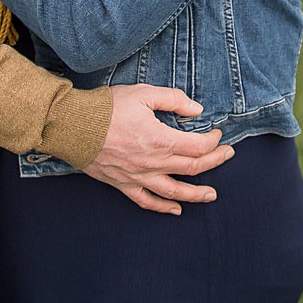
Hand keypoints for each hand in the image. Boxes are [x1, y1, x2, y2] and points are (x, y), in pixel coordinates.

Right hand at [83, 85, 233, 214]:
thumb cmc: (108, 107)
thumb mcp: (144, 93)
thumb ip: (174, 100)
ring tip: (211, 195)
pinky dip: (163, 208)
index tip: (217, 133)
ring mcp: (139, 176)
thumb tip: (197, 110)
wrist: (74, 126)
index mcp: (162, 140)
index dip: (213, 140)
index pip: (198, 146)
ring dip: (196, 194)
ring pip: (175, 191)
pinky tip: (175, 210)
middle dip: (214, 161)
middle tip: (228, 155)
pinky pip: (146, 201)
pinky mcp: (124, 184)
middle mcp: (154, 163)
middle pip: (193, 167)